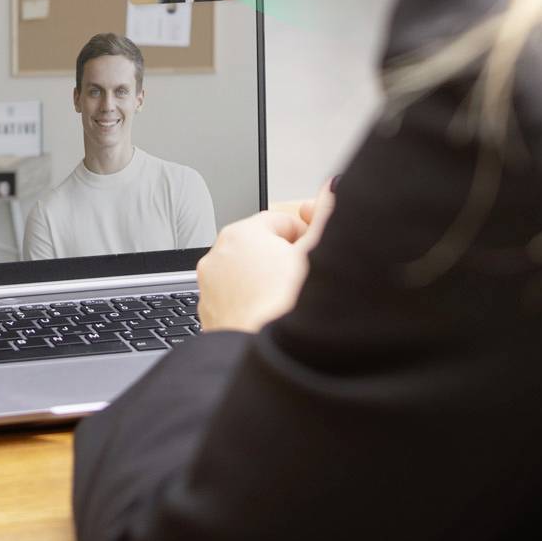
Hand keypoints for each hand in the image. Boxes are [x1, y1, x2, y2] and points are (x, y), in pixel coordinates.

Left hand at [196, 177, 336, 333]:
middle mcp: (217, 255)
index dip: (305, 237)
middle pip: (261, 247)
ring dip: (265, 281)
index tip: (315, 255)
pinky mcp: (208, 314)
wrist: (263, 355)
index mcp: (241, 233)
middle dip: (283, 259)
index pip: (281, 220)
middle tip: (304, 279)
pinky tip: (270, 316)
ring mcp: (209, 286)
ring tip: (287, 300)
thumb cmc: (287, 306)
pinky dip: (251, 304)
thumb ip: (326, 214)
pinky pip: (235, 299)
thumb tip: (332, 184)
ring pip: (246, 274)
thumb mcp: (315, 253)